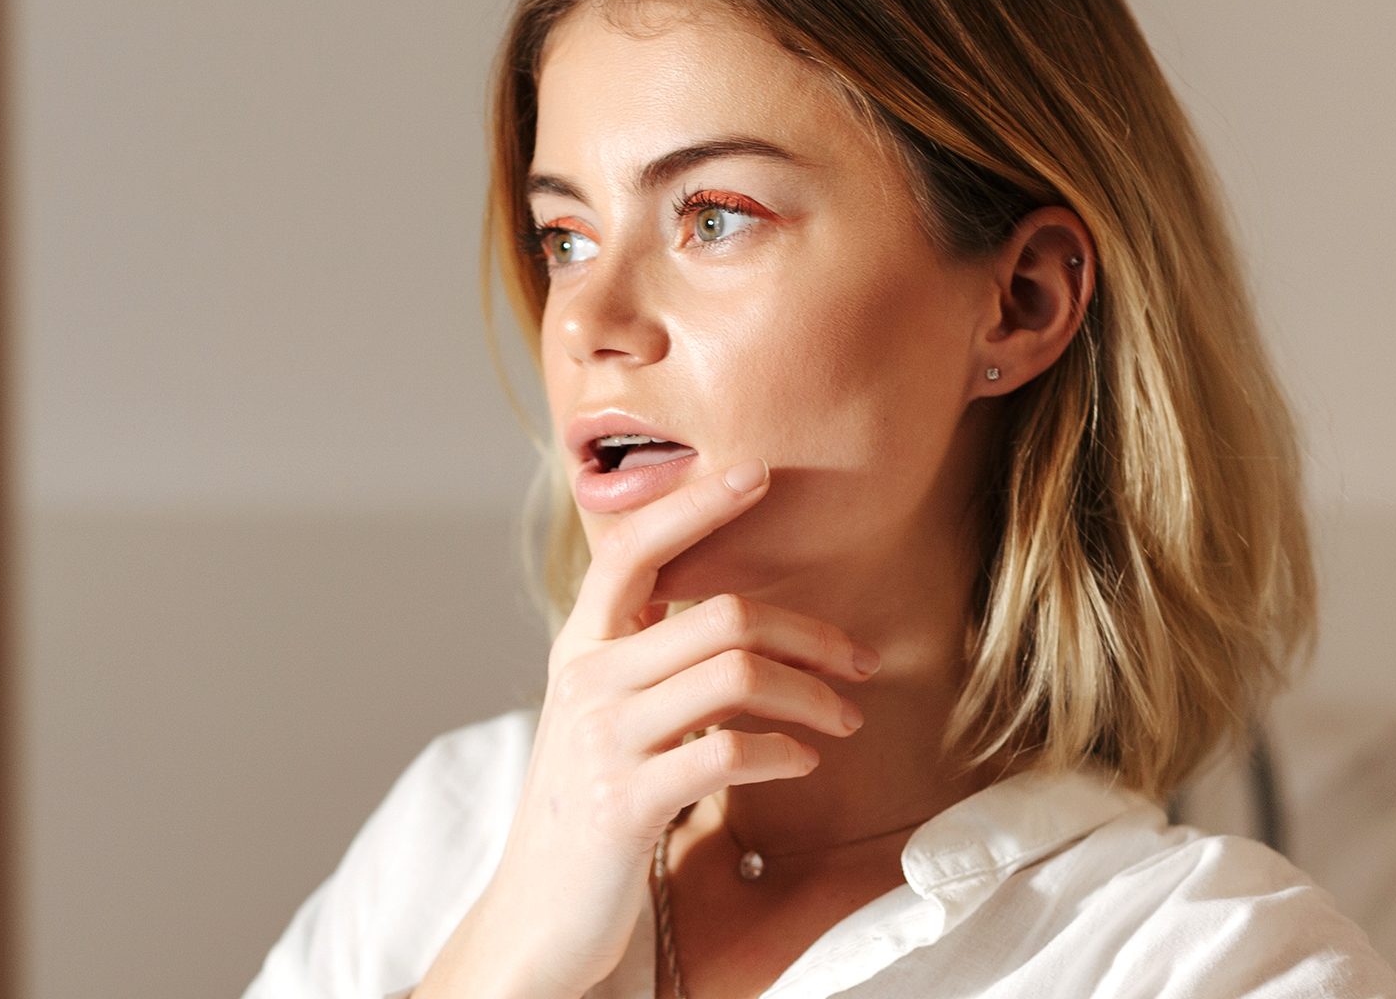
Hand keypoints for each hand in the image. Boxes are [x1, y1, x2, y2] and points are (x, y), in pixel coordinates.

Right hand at [413, 459, 879, 998]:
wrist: (535, 921)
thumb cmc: (589, 815)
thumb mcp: (604, 722)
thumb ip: (647, 666)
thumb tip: (731, 621)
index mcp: (580, 650)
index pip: (633, 547)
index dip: (696, 503)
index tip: (758, 473)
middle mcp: (585, 681)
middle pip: (720, 613)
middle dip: (810, 631)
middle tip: (860, 662)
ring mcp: (602, 741)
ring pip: (735, 674)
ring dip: (812, 695)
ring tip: (845, 718)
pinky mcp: (624, 803)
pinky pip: (727, 752)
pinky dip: (784, 752)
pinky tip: (803, 763)